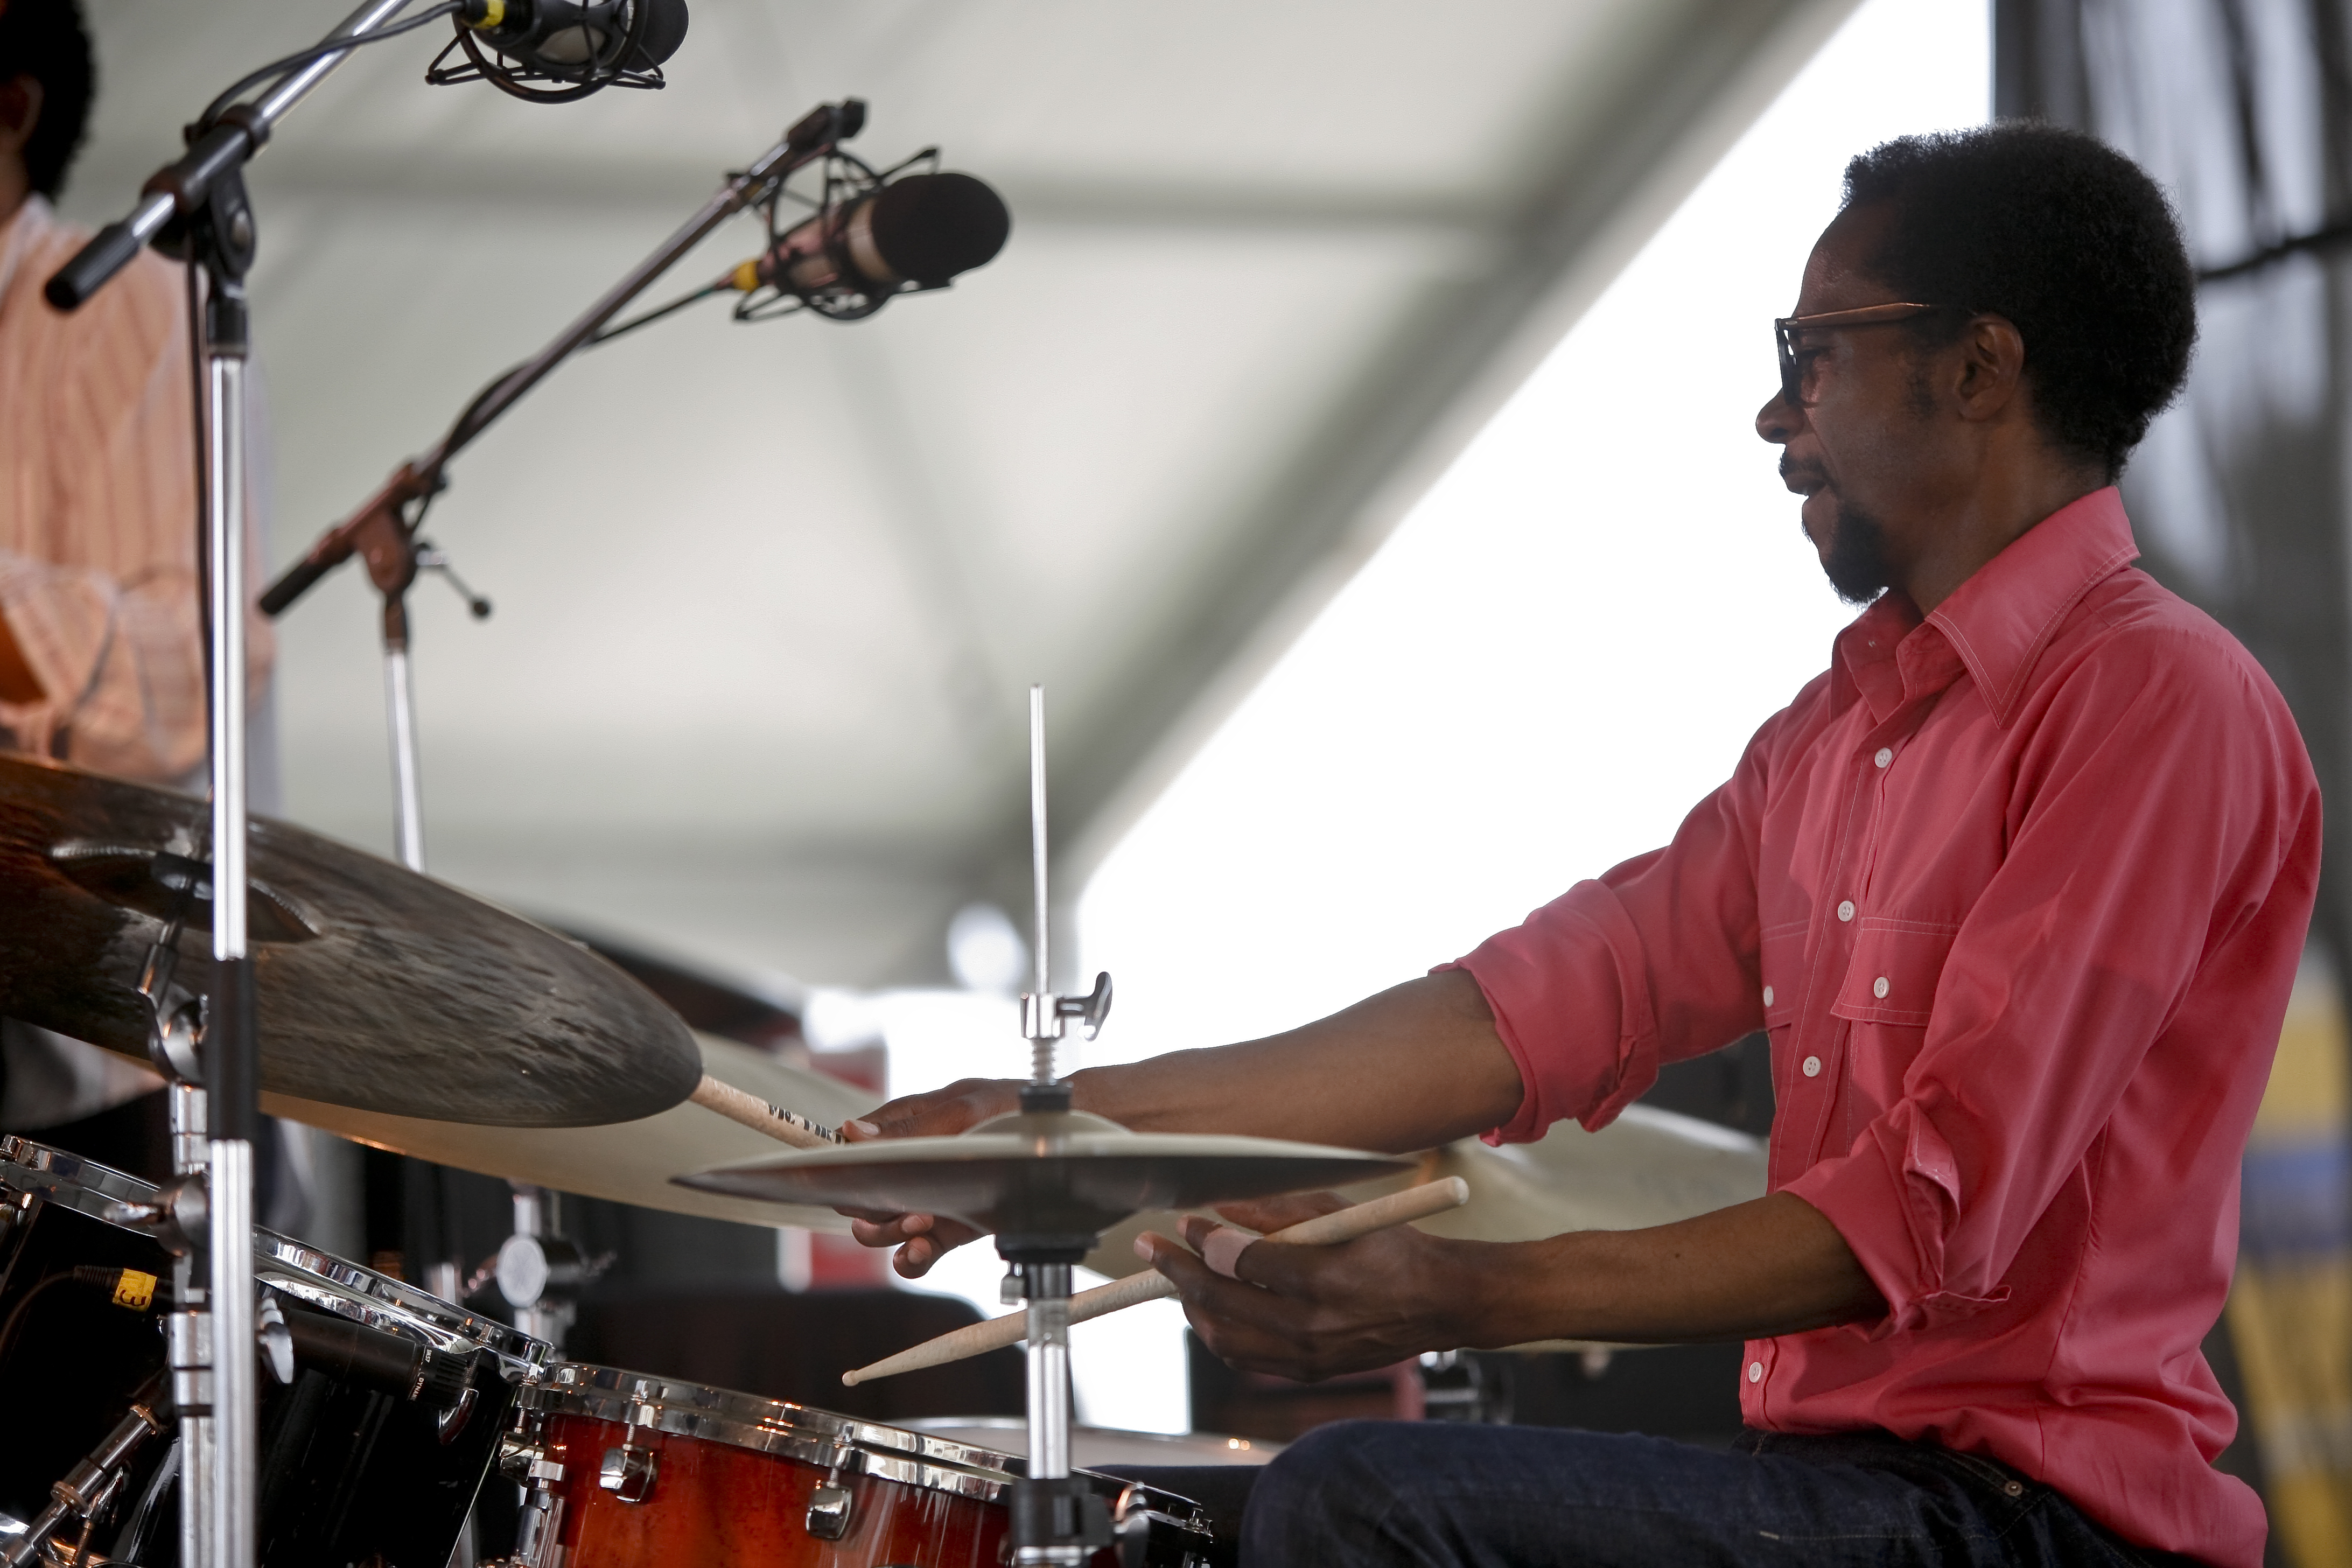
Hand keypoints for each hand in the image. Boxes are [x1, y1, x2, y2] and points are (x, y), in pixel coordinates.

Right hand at [841, 1077, 1020, 1277]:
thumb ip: (909, 1127)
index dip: (852, 1170)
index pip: (853, 1153)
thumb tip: (850, 1132)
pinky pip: (914, 1253)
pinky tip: (918, 1252)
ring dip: (890, 1233)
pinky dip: (909, 1259)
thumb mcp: (964, 1109)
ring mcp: (929, 1199)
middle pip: (861, 1198)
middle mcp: (910, 1167)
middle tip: (907, 1203)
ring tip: (920, 1224)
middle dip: (873, 1206)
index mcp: (905, 1127)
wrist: (1066, 1137)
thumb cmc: (1014, 1108)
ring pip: (881, 1229)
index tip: (866, 1178)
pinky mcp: (950, 1229)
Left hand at [1137, 1190, 1471, 1381]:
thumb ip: (1278, 1211)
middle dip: (1177, 1272)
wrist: (1441, 1302)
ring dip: (1192, 1308)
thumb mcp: (1340, 1213)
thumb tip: (1222, 1208)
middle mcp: (1312, 1325)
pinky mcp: (1310, 1373)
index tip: (1185, 1223)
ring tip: (1179, 1279)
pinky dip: (1220, 1333)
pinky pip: (1246, 1358)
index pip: (1239, 1260)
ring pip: (1224, 1339)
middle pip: (1220, 1303)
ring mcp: (1310, 1357)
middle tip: (1155, 1249)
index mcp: (1323, 1278)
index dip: (1202, 1239)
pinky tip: (1212, 1308)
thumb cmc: (1395, 1248)